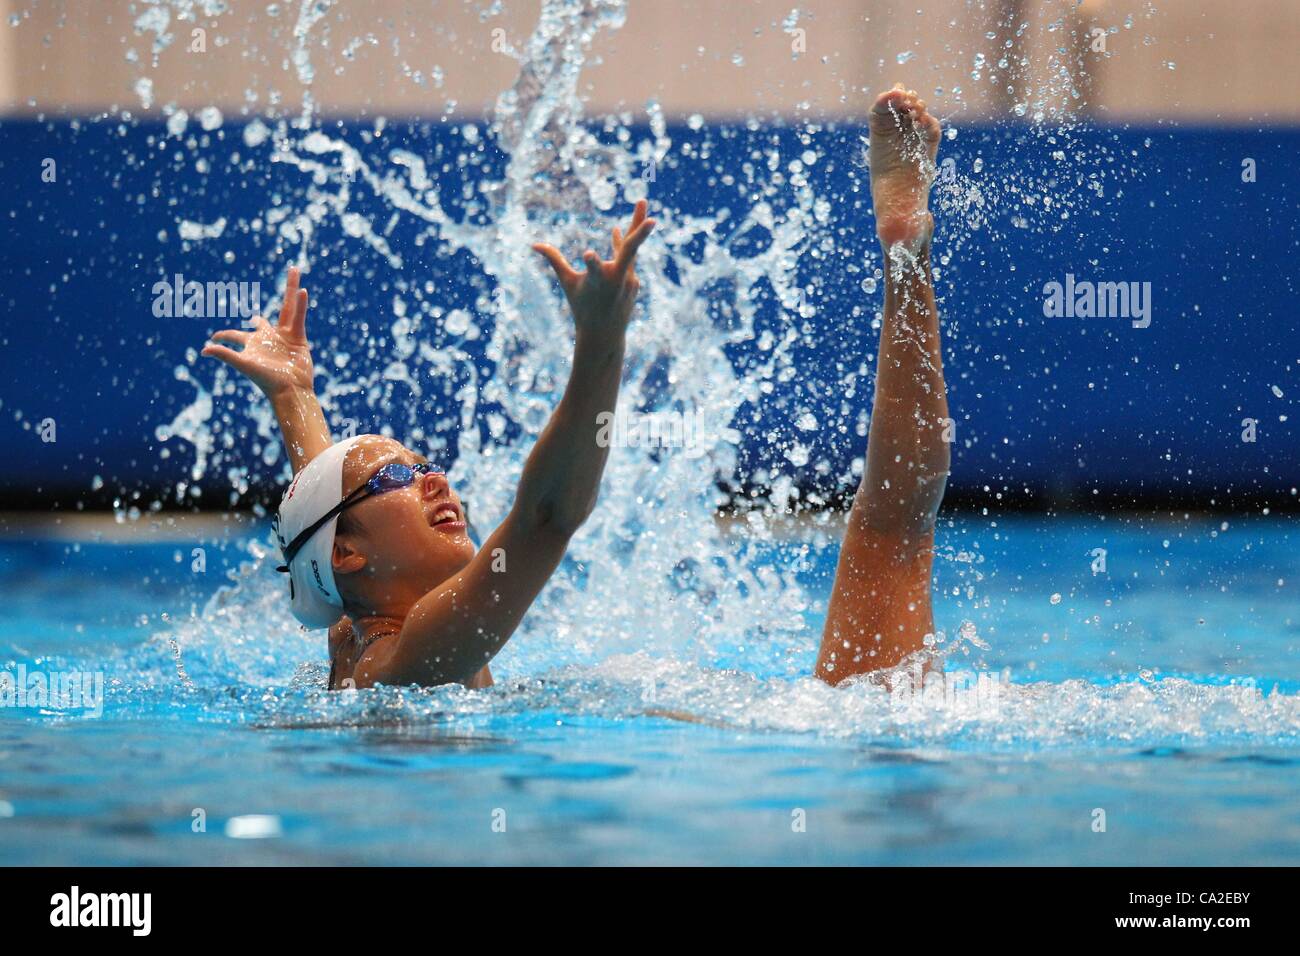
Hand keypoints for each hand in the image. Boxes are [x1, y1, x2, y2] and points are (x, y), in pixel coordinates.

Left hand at [201, 266, 314, 397]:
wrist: (291, 389)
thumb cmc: (267, 380)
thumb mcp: (245, 365)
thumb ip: (226, 354)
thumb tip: (203, 350)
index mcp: (253, 344)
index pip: (235, 335)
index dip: (224, 336)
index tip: (213, 339)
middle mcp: (268, 338)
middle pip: (262, 318)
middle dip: (256, 313)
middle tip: (252, 312)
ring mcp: (285, 337)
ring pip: (288, 308)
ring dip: (291, 289)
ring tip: (295, 270)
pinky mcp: (299, 338)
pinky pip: (299, 316)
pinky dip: (301, 304)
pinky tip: (302, 290)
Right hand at [532, 199, 655, 335]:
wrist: (604, 334)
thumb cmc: (581, 306)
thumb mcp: (567, 283)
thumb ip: (554, 260)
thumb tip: (533, 244)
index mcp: (597, 283)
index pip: (594, 270)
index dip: (592, 263)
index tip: (588, 254)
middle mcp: (616, 281)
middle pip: (629, 254)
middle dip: (640, 234)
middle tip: (653, 219)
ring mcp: (629, 281)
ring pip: (631, 249)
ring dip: (636, 226)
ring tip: (641, 202)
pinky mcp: (634, 281)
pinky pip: (628, 258)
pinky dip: (621, 244)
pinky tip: (617, 232)